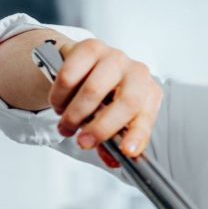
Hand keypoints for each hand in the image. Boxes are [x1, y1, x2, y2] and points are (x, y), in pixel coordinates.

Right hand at [50, 39, 162, 163]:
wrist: (85, 65)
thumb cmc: (104, 97)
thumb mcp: (111, 120)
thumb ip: (111, 142)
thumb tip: (111, 161)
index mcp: (149, 94)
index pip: (147, 117)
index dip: (138, 135)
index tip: (126, 152)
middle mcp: (138, 73)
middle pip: (126, 102)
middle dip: (101, 128)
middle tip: (82, 143)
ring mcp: (116, 57)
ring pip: (93, 90)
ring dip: (74, 115)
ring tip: (65, 126)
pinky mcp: (91, 47)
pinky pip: (70, 76)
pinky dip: (59, 96)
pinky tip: (59, 103)